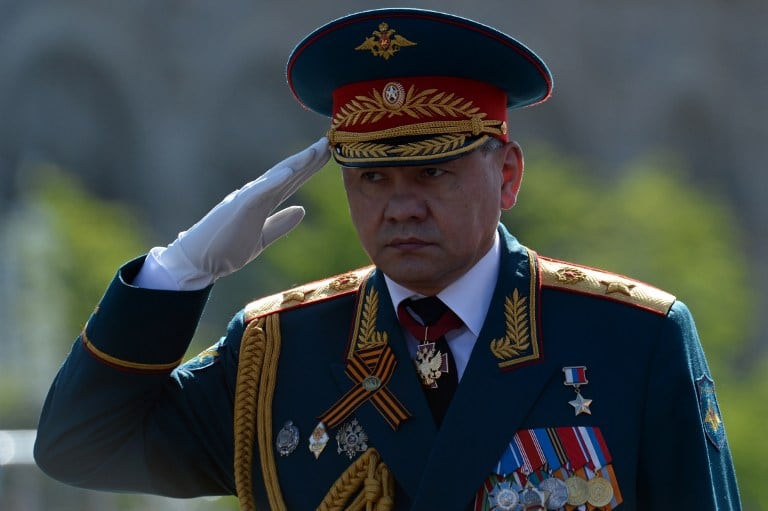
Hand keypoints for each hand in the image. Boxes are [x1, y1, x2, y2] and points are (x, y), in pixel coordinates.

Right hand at [155, 137, 329, 288]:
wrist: (198, 262)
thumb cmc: (226, 249)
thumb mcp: (261, 239)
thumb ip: (280, 224)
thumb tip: (301, 209)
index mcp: (262, 202)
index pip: (290, 181)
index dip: (309, 168)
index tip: (328, 154)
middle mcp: (255, 195)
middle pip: (287, 173)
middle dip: (308, 158)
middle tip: (329, 141)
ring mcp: (246, 199)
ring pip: (275, 176)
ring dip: (296, 162)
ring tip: (316, 150)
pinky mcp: (237, 208)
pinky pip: (258, 192)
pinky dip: (274, 180)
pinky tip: (290, 170)